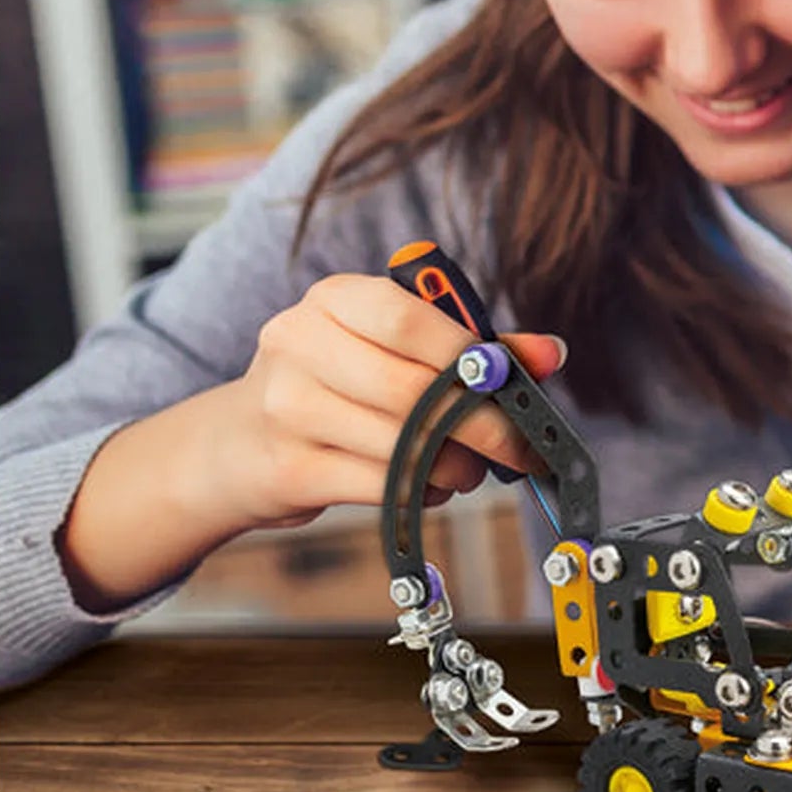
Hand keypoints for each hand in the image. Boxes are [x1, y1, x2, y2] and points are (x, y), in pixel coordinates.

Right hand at [208, 273, 568, 533]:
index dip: (467, 353)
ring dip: (456, 464)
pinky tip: (432, 485)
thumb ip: (475, 346)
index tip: (512, 383)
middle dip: (481, 426)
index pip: (407, 318)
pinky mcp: (287, 467)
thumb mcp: (394, 348)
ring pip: (400, 443)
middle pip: (412, 390)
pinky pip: (380, 485)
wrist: (240, 443)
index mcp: (332, 299)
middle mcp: (298, 343)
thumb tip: (552, 352)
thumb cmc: (340, 384)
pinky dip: (422, 491)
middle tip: (516, 446)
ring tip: (472, 468)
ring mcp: (286, 408)